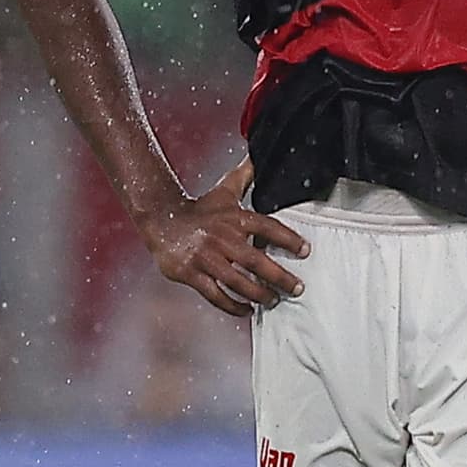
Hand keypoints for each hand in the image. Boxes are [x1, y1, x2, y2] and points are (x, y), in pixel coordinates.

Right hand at [139, 160, 306, 317]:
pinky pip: (216, 294)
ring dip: (259, 295)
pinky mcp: (191, 273)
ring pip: (237, 281)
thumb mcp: (224, 191)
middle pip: (255, 260)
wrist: (161, 219)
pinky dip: (233, 306)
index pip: (267, 227)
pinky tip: (246, 310)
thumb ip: (244, 176)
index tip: (305, 251)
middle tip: (296, 288)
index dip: (288, 239)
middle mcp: (222, 237)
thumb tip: (258, 155)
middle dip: (279, 277)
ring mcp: (206, 257)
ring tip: (273, 300)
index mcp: (234, 218)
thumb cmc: (199, 210)